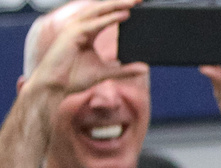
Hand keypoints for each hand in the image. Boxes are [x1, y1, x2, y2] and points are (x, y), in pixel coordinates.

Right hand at [19, 0, 143, 103]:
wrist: (56, 85)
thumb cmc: (74, 77)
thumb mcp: (106, 73)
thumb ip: (124, 70)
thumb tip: (144, 68)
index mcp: (88, 32)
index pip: (106, 16)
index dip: (120, 9)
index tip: (138, 6)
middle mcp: (81, 27)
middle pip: (102, 10)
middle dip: (120, 3)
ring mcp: (75, 29)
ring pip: (98, 12)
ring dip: (115, 6)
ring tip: (132, 3)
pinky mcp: (72, 34)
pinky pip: (94, 24)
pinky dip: (108, 19)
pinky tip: (122, 15)